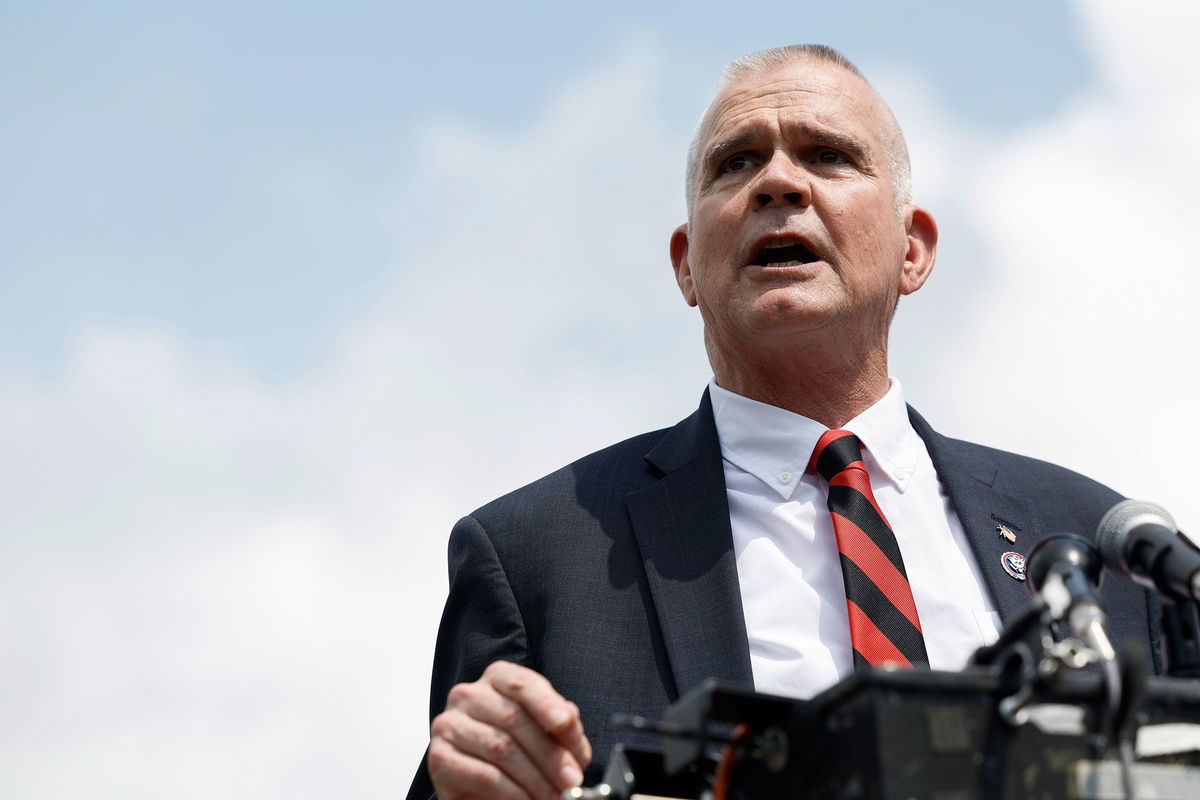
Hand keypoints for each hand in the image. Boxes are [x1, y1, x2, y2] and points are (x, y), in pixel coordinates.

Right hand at [428, 661, 591, 799]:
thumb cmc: (521, 753)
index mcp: (497, 679)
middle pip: (514, 718)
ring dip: (534, 778)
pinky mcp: (440, 757)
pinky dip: (511, 792)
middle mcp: (468, 695)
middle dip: (549, 754)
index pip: (522, 684)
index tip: (565, 724)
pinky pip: (482, 774)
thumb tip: (567, 719)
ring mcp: (450, 724)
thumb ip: (562, 725)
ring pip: (500, 747)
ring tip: (553, 795)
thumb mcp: (550, 735)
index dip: (546, 703)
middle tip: (570, 780)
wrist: (486, 787)